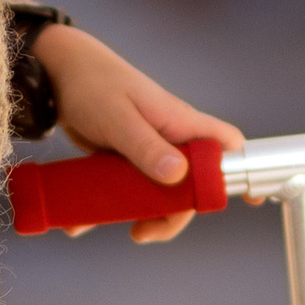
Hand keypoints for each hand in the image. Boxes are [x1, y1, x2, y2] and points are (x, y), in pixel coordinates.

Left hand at [36, 25, 243, 243]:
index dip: (240, 171)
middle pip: (191, 184)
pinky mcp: (126, 157)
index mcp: (180, 123)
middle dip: (173, 213)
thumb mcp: (118, 119)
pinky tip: (85, 217)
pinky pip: (129, 188)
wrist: (57, 72)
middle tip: (143, 232)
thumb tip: (177, 176)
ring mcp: (149, 149)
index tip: (247, 201)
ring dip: (141, 214)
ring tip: (114, 227)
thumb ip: (146, 147)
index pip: (226, 145)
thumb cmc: (92, 84)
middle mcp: (170, 138)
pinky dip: (111, 204)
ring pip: (160, 191)